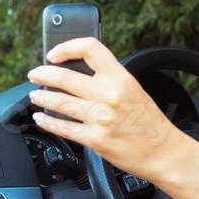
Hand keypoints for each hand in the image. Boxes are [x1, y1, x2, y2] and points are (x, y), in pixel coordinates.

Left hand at [26, 37, 185, 180]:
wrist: (163, 152)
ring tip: (35, 96)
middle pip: (64, 76)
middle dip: (42, 74)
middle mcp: (110, 94)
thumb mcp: (133, 89)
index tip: (54, 54)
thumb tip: (75, 73)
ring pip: (59, 102)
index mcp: (121, 77)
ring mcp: (101, 118)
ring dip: (42, 98)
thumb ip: (108, 79)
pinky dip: (47, 122)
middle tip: (35, 74)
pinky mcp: (95, 139)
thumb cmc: (149, 122)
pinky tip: (41, 118)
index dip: (66, 47)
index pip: (89, 48)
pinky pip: (63, 128)